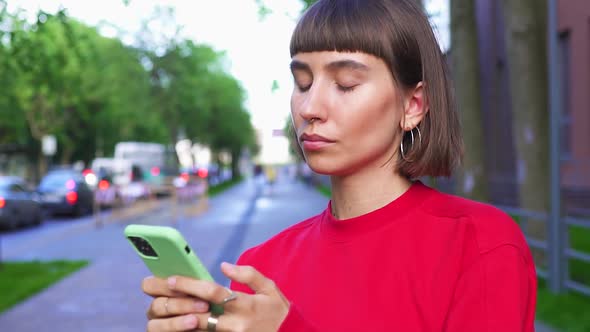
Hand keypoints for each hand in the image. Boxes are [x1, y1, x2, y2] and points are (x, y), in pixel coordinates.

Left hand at [142, 262, 289, 331]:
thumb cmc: (278, 311)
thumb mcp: (270, 288)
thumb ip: (248, 274)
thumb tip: (224, 266)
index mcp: (245, 304)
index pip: (213, 292)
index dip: (190, 285)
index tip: (172, 279)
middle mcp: (236, 324)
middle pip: (200, 315)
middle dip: (178, 305)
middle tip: (160, 297)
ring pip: (199, 331)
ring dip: (180, 323)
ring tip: (163, 314)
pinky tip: (179, 326)